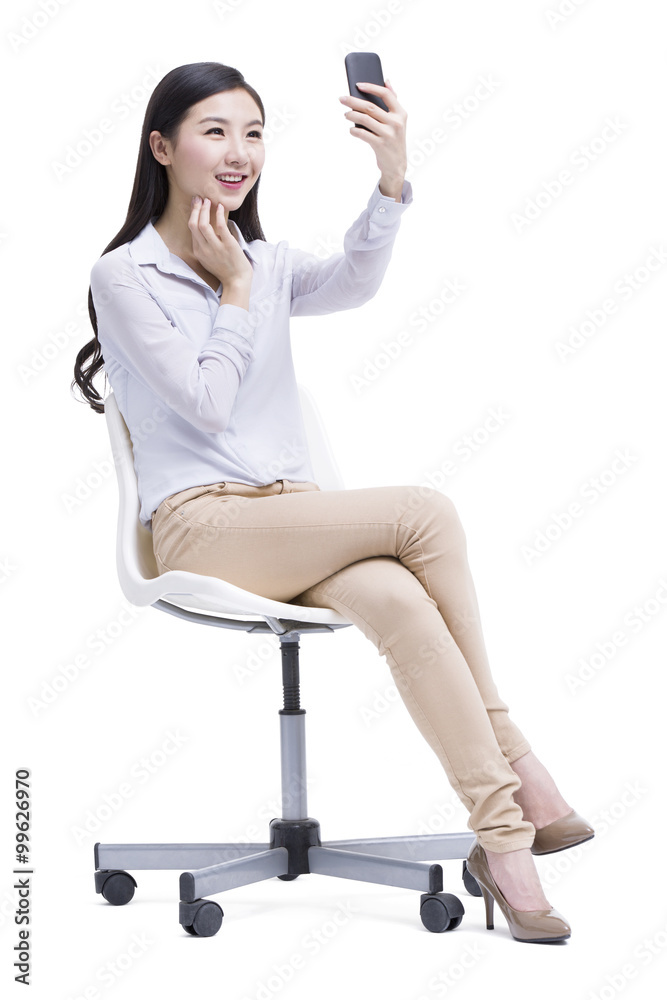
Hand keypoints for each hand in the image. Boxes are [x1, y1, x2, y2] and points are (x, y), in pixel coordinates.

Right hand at [188, 196, 252, 287]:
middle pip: (194, 224)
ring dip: (205, 210)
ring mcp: (215, 248)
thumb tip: (204, 229)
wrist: (237, 281)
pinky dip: (218, 214)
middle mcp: (204, 249)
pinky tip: (220, 207)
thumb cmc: (225, 270)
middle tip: (200, 198)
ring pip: (203, 224)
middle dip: (196, 208)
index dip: (193, 214)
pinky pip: (220, 226)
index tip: (196, 204)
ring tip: (209, 201)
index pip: (191, 228)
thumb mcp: (208, 259)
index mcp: (198, 251)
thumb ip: (204, 246)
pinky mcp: (228, 246)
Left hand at [339, 80, 406, 197]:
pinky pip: (363, 134)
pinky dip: (354, 130)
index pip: (386, 94)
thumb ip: (393, 101)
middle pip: (370, 106)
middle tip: (342, 99)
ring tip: (346, 114)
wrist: (396, 165)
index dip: (371, 87)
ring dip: (352, 115)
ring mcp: (388, 134)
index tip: (357, 85)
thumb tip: (386, 81)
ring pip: (365, 119)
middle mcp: (396, 122)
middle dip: (353, 101)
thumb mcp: (398, 120)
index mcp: (401, 113)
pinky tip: (351, 129)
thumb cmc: (394, 139)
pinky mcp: (380, 145)